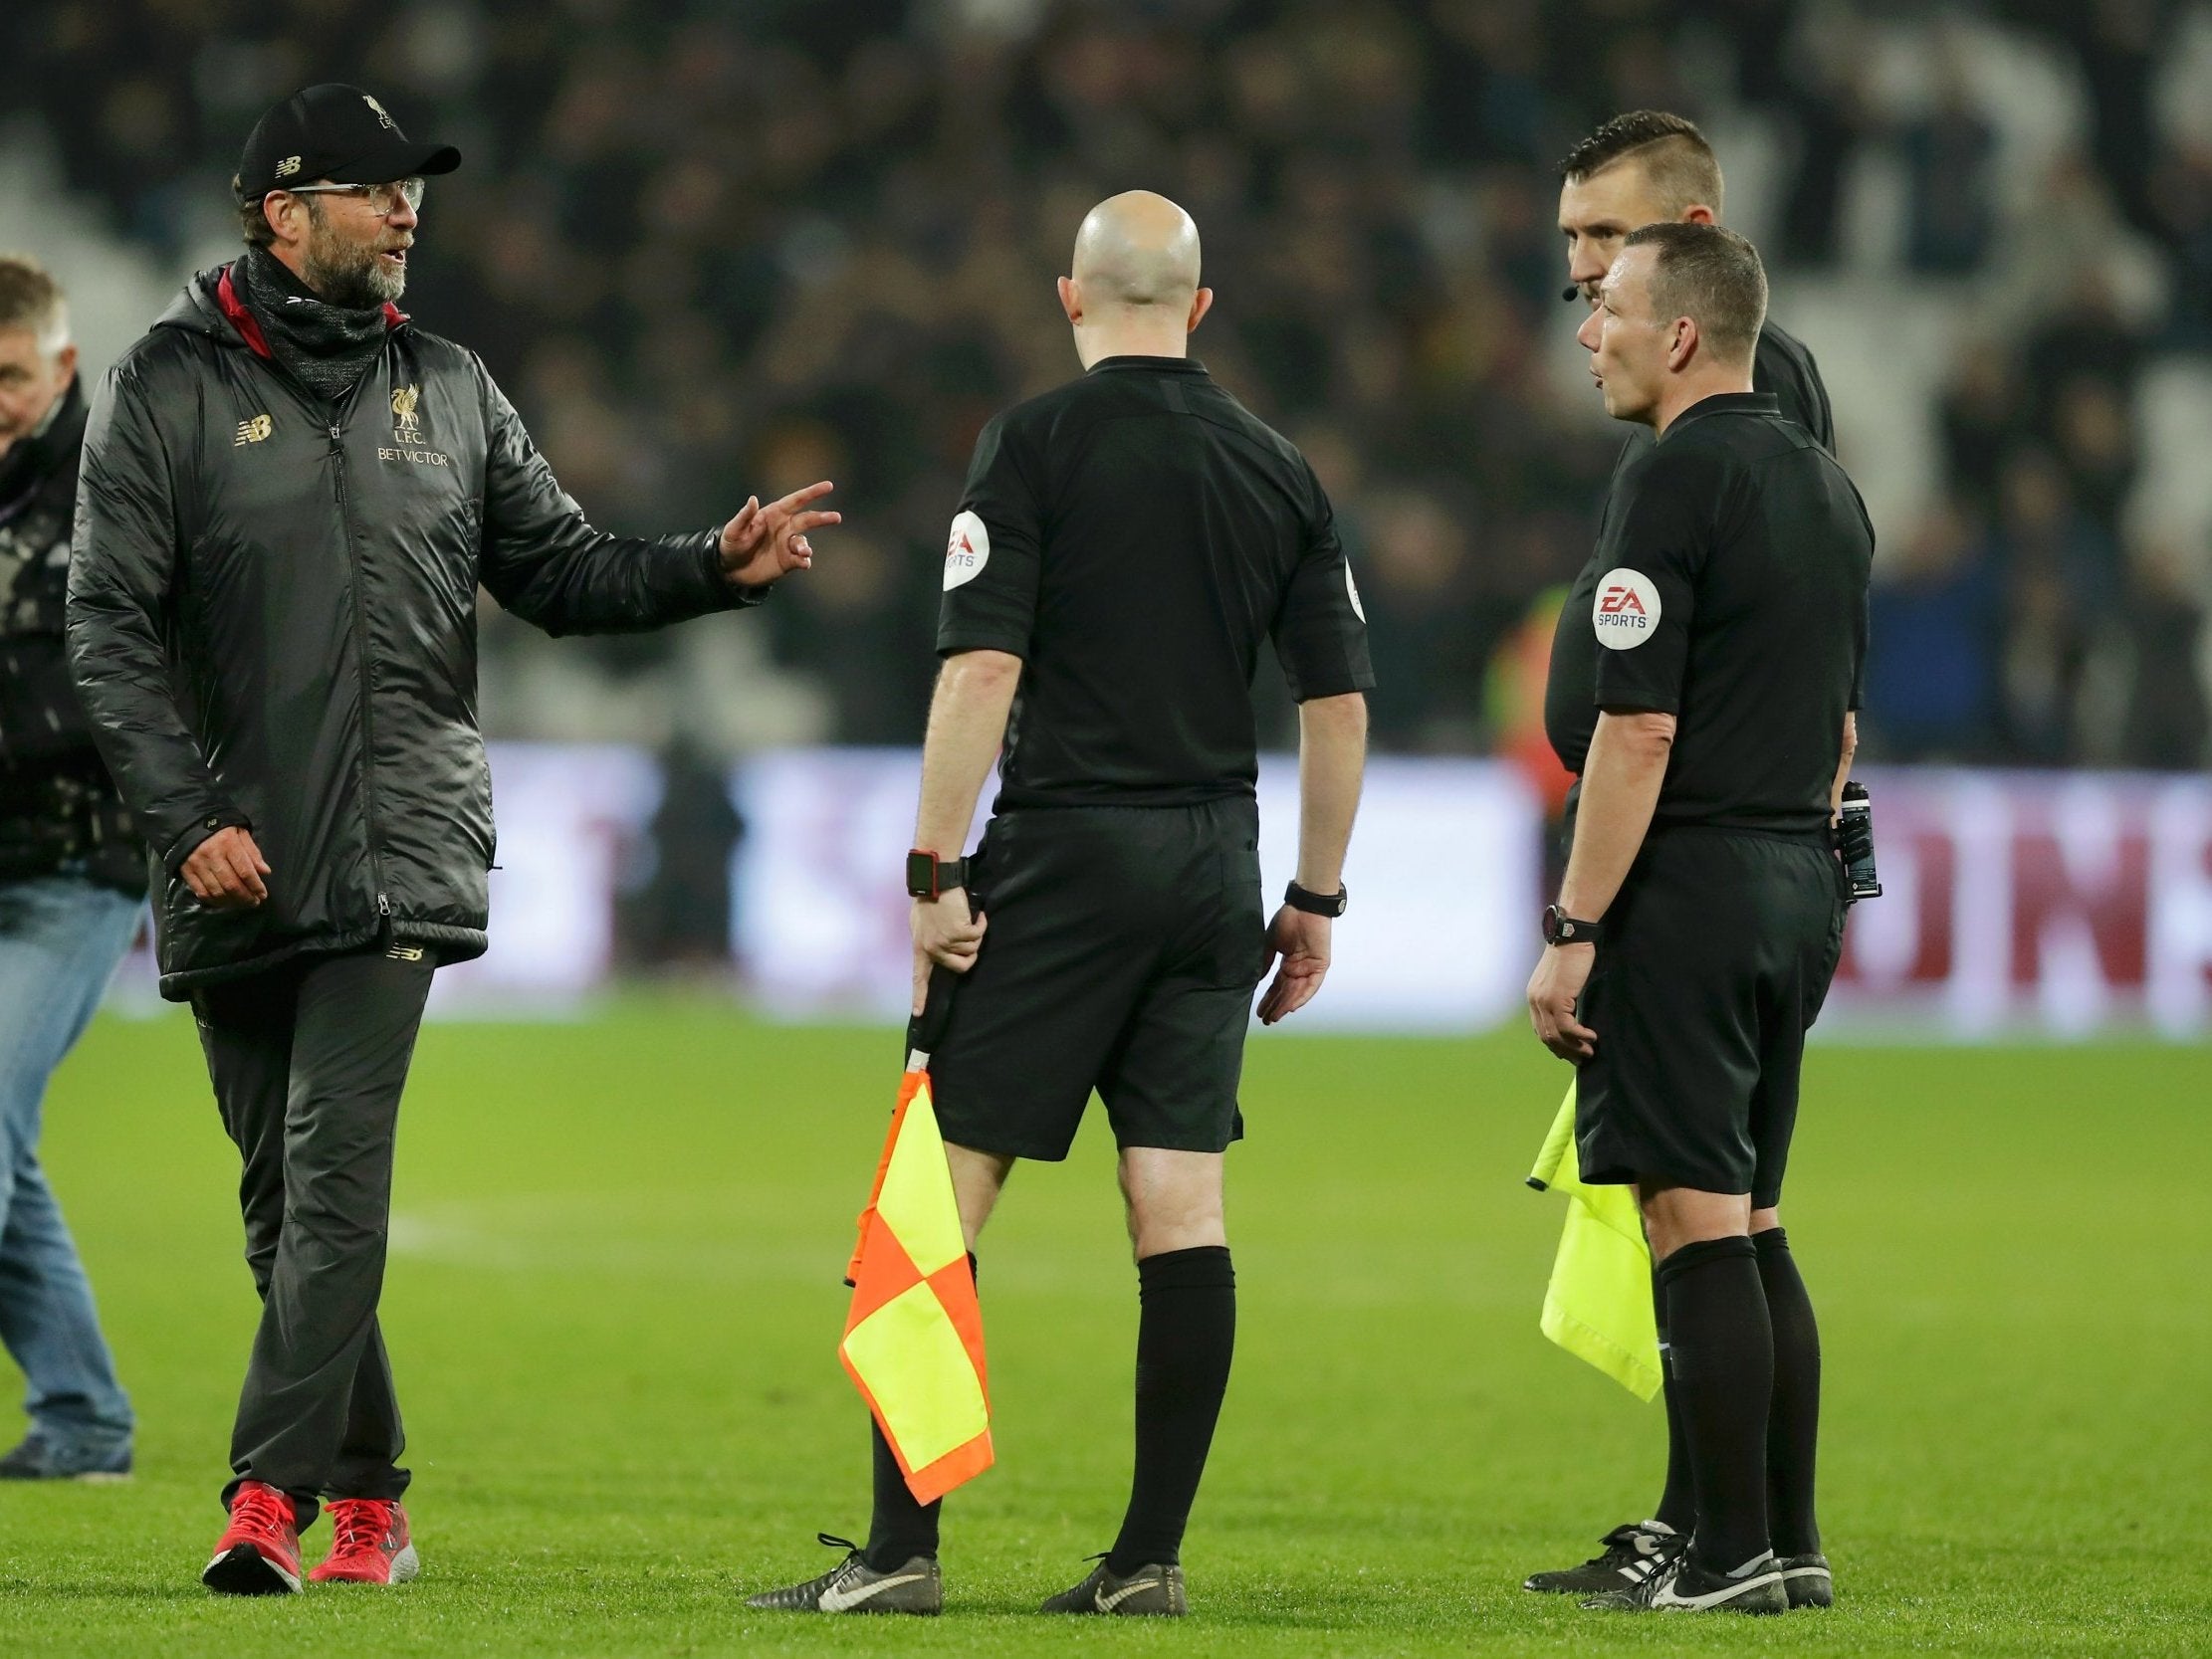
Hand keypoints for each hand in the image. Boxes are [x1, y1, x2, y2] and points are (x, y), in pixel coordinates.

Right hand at [181, 825, 269, 909]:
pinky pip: (201, 892)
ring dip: (232, 902)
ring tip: (242, 903)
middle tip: (254, 902)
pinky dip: (215, 901)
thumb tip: (265, 872)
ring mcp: (197, 865)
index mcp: (228, 844)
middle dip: (246, 897)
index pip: (245, 871)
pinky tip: (224, 902)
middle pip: (231, 884)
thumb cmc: (220, 828)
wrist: (189, 823)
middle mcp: (211, 855)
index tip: (263, 895)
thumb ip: (253, 853)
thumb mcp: (240, 833)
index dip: (256, 886)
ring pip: (217, 891)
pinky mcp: (186, 871)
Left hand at [719, 480, 839, 587]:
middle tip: (836, 517)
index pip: (796, 501)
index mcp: (773, 514)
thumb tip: (753, 499)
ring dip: (805, 547)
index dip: (812, 493)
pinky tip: (804, 562)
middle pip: (808, 519)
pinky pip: (801, 560)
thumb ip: (745, 516)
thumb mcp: (734, 530)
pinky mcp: (788, 561)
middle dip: (822, 518)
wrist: (730, 569)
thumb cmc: (730, 544)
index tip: (828, 486)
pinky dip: (804, 561)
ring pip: (804, 543)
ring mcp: (787, 545)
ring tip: (803, 552)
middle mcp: (784, 527)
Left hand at [911, 889, 986, 1013]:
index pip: (920, 978)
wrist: (935, 883)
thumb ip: (927, 940)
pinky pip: (978, 935)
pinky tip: (978, 915)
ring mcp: (946, 941)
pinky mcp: (959, 932)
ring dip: (976, 935)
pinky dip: (981, 924)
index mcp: (921, 949)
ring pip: (972, 949)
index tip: (920, 1014)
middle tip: (971, 938)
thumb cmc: (928, 901)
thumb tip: (936, 950)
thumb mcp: (920, 925)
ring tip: (969, 920)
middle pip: (961, 967)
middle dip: (972, 954)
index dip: (920, 997)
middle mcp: (933, 949)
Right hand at [1257, 905, 1330, 1024]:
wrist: (1304, 906)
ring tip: (1274, 1018)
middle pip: (1286, 992)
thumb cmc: (1288, 920)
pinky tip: (1290, 1008)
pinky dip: (1301, 997)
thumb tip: (1257, 979)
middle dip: (1276, 1006)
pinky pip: (1311, 986)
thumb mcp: (1271, 943)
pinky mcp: (1320, 965)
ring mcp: (1310, 968)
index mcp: (1288, 963)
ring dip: (1286, 1005)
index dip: (1268, 998)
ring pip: (1297, 992)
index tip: (1258, 1011)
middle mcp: (1299, 968)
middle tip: (1266, 1021)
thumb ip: (1265, 962)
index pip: (1277, 986)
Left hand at [1527, 943, 1596, 1060]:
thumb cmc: (1571, 956)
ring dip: (1574, 1047)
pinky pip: (1567, 1028)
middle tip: (1581, 1059)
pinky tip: (1592, 1037)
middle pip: (1547, 1037)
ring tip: (1589, 1051)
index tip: (1570, 1052)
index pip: (1540, 1030)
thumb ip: (1561, 996)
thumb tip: (1572, 1013)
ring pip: (1556, 1035)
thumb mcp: (1562, 980)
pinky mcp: (1557, 1000)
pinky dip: (1580, 1036)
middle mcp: (1535, 1002)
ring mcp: (1544, 1001)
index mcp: (1533, 998)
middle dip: (1565, 1051)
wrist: (1571, 938)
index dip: (1555, 1045)